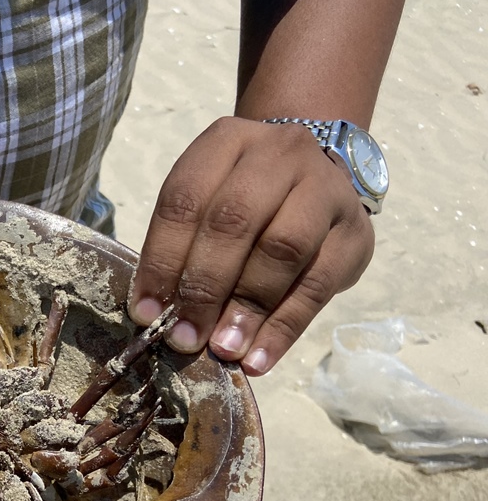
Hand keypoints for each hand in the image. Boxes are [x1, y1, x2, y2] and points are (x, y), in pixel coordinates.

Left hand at [128, 116, 375, 374]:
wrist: (319, 173)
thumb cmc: (244, 198)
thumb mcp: (208, 202)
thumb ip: (184, 250)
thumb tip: (159, 317)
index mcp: (226, 142)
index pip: (184, 200)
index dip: (160, 260)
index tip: (145, 313)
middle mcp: (279, 153)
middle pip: (233, 222)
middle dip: (203, 288)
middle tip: (184, 338)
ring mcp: (325, 187)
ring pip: (282, 250)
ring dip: (246, 308)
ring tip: (223, 350)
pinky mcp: (355, 230)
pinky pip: (318, 284)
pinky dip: (284, 327)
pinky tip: (259, 359)